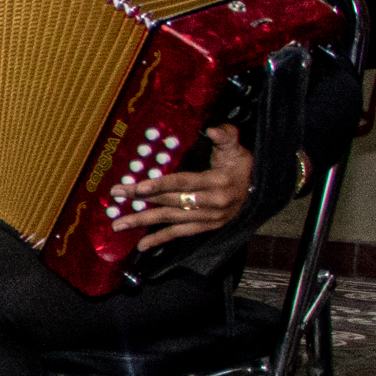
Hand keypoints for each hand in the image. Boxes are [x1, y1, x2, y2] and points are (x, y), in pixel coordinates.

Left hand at [121, 125, 251, 246]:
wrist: (258, 190)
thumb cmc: (240, 165)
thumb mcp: (236, 147)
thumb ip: (226, 136)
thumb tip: (212, 130)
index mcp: (218, 182)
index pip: (184, 183)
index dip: (161, 185)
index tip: (138, 187)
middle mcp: (213, 203)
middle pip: (171, 200)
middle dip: (141, 198)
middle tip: (117, 194)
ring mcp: (209, 218)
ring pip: (172, 220)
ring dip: (144, 221)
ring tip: (119, 224)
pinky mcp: (206, 227)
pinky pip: (180, 234)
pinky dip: (160, 239)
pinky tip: (142, 245)